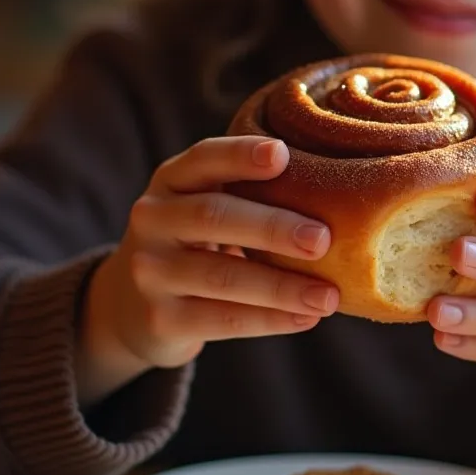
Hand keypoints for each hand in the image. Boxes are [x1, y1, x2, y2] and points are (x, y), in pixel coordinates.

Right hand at [77, 136, 337, 405]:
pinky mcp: (160, 319)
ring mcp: (150, 271)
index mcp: (171, 180)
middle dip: (272, 227)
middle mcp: (152, 219)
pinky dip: (270, 320)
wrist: (134, 305)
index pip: (203, 158)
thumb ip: (250, 194)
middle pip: (212, 216)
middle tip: (323, 239)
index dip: (240, 155)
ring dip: (281, 287)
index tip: (283, 154)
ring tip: (329, 296)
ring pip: (221, 277)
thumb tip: (341, 194)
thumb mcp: (207, 207)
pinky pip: (221, 319)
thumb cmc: (197, 243)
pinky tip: (306, 318)